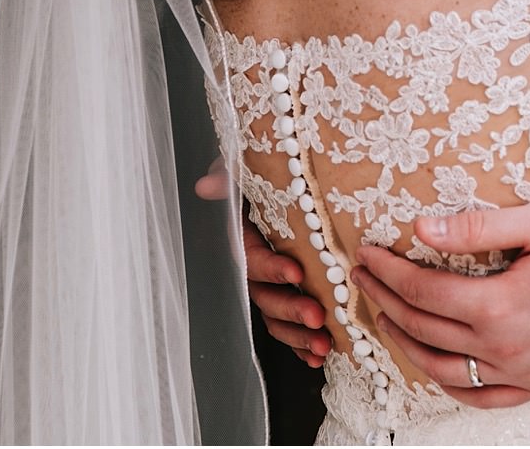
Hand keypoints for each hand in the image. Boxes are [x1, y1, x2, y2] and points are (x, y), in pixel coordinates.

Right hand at [195, 167, 330, 366]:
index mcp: (245, 240)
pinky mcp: (288, 297)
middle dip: (292, 308)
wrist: (288, 185)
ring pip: (278, 317)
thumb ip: (229, 178)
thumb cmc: (265, 178)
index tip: (297, 272)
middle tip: (318, 316)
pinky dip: (300, 345)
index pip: (253, 259)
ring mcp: (271, 287)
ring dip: (298, 335)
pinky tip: (318, 356)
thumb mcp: (246, 173)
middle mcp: (255, 269)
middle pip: (266, 296)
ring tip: (323, 344)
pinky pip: (288, 327)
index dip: (272, 268)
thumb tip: (206, 185)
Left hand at [353, 205, 529, 407]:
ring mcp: (519, 373)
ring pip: (442, 368)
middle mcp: (502, 348)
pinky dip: (447, 383)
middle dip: (386, 298)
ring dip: (406, 342)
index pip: (422, 290)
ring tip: (386, 317)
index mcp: (498, 305)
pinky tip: (435, 366)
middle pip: (424, 327)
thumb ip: (479, 228)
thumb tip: (422, 230)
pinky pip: (479, 397)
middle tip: (364, 276)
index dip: (388, 270)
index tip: (367, 252)